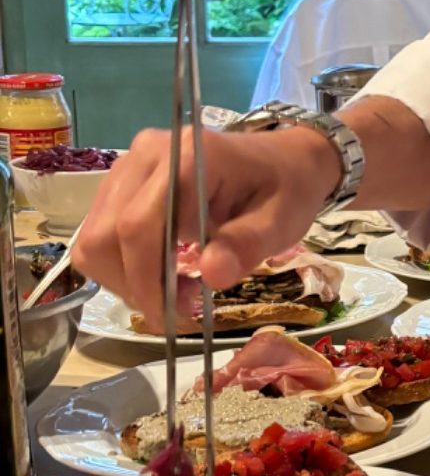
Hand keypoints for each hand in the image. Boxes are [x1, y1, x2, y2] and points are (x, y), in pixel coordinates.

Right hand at [73, 125, 339, 328]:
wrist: (285, 159)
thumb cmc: (287, 189)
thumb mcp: (281, 222)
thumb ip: (246, 245)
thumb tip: (212, 276)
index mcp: (186, 159)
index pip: (138, 226)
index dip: (145, 279)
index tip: (170, 318)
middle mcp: (146, 156)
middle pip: (105, 234)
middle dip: (134, 284)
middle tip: (178, 311)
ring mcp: (129, 166)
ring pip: (95, 236)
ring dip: (126, 278)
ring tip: (177, 292)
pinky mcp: (124, 181)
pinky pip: (103, 230)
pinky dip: (126, 263)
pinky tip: (165, 273)